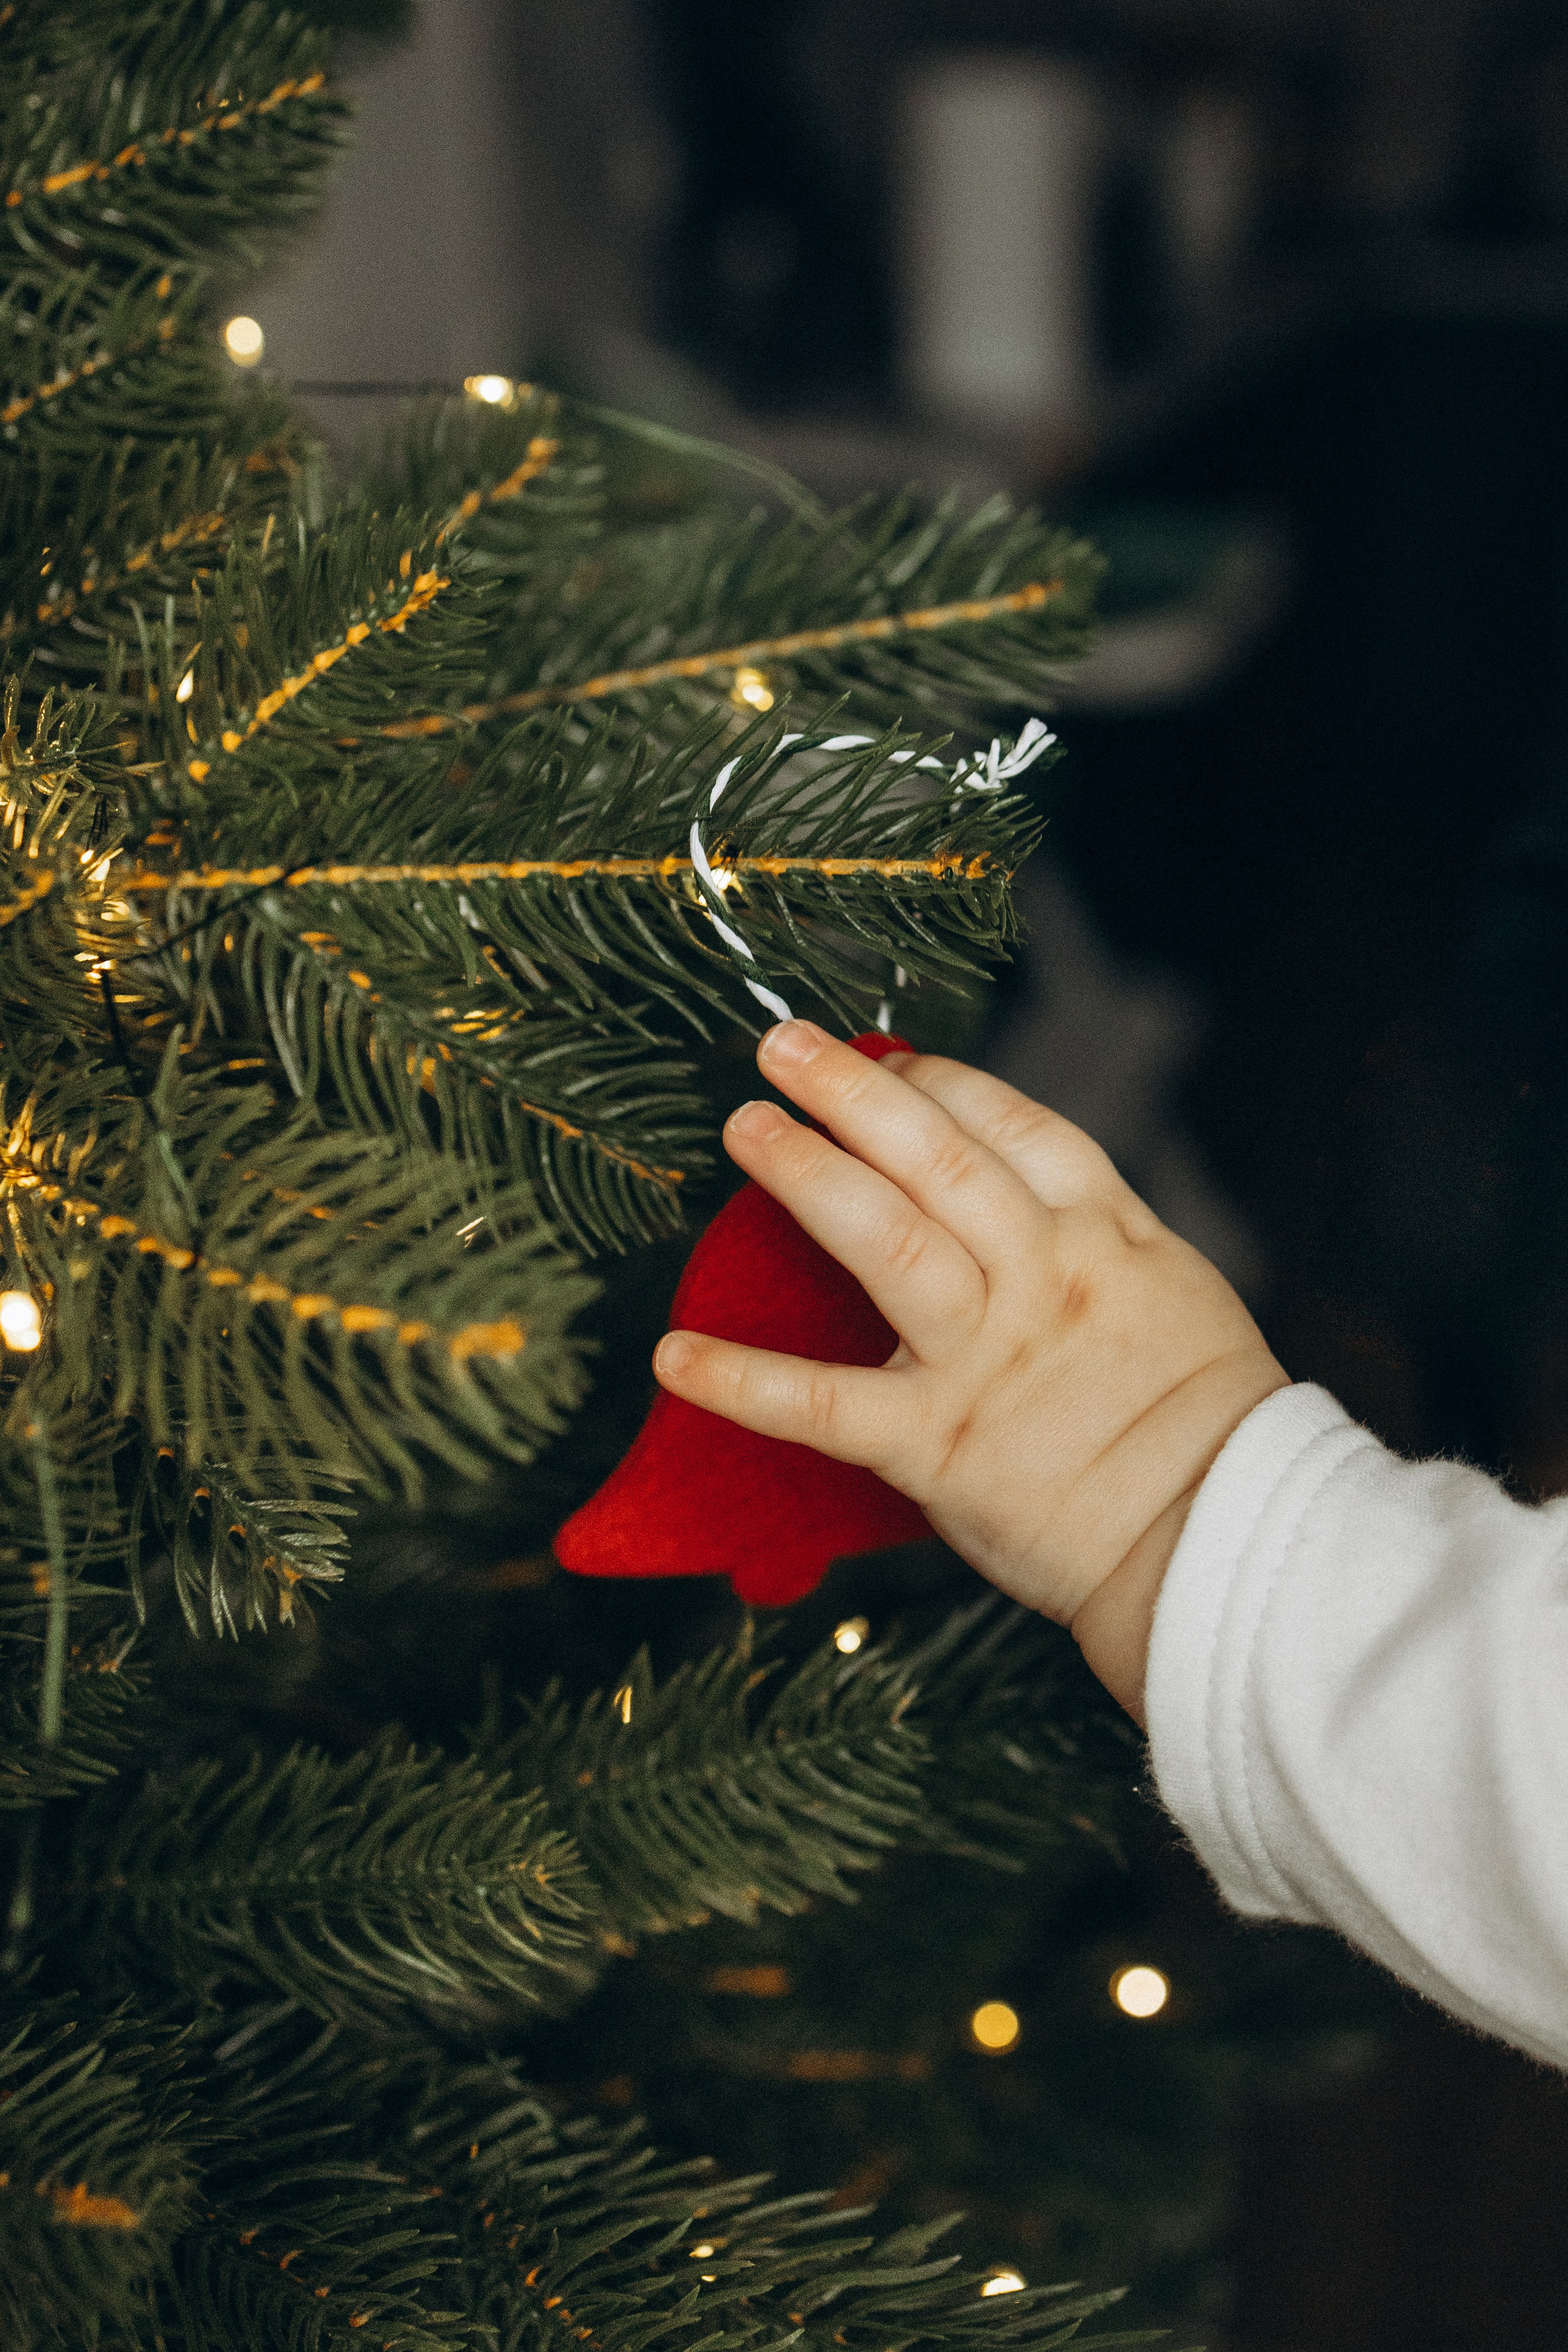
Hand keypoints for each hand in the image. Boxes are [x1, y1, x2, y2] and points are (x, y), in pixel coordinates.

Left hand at [652, 1021, 1288, 1719]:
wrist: (1225, 1539)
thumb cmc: (1214, 1425)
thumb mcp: (1176, 1291)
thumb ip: (1097, 1235)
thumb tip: (1024, 1195)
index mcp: (1104, 1234)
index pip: (1009, 1126)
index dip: (938, 1082)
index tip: (885, 1055)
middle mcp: (1039, 1277)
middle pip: (934, 1157)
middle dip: (852, 1091)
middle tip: (782, 1047)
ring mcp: (985, 1357)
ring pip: (883, 1240)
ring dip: (806, 1173)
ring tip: (746, 1125)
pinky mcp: (938, 1446)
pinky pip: (824, 1405)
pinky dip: (742, 1381)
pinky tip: (673, 1354)